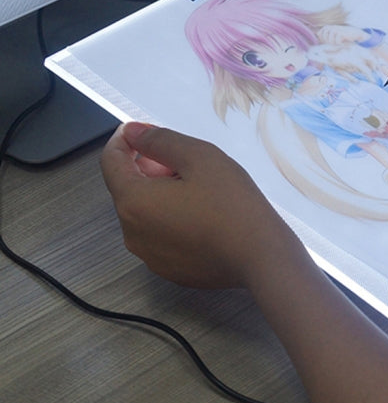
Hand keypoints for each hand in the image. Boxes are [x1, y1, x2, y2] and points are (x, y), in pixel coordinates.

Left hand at [100, 123, 280, 288]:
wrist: (261, 258)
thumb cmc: (233, 206)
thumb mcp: (199, 157)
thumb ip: (160, 140)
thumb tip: (134, 133)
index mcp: (134, 202)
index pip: (111, 162)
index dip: (125, 140)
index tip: (144, 131)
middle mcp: (133, 234)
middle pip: (128, 189)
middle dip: (148, 168)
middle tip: (183, 160)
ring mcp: (150, 256)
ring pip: (145, 214)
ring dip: (161, 195)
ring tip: (199, 189)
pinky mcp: (170, 270)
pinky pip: (161, 236)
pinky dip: (172, 220)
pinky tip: (203, 215)